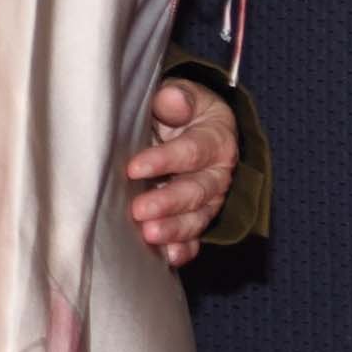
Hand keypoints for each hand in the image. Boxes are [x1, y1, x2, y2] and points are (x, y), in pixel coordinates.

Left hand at [127, 79, 239, 267]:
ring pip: (196, 217)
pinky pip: (195, 236)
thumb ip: (176, 98)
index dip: (164, 160)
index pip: (191, 151)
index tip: (134, 167)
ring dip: (174, 229)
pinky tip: (169, 256)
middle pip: (196, 191)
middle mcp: (216, 173)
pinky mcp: (197, 217)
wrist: (191, 126)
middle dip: (168, 202)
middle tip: (140, 211)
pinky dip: (183, 248)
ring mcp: (209, 199)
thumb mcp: (181, 96)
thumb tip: (172, 98)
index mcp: (214, 139)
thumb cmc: (179, 109)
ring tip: (149, 236)